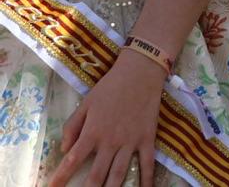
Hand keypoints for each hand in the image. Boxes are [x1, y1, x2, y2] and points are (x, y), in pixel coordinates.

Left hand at [50, 49, 164, 186]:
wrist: (141, 72)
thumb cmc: (110, 87)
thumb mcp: (86, 104)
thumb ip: (72, 127)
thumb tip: (64, 150)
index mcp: (92, 132)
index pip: (72, 161)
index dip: (60, 178)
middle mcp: (110, 141)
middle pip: (96, 175)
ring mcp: (130, 142)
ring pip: (119, 174)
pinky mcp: (147, 138)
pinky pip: (147, 163)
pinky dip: (146, 179)